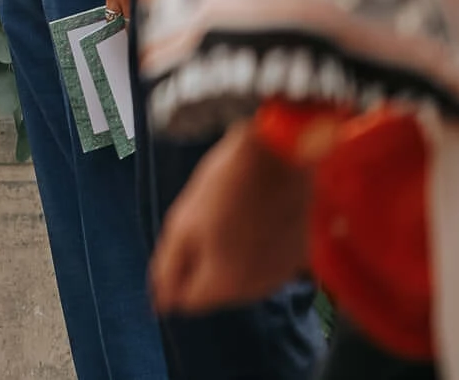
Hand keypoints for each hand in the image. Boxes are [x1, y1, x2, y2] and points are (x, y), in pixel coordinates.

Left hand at [151, 126, 313, 313]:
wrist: (278, 156)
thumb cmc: (224, 187)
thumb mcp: (181, 226)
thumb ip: (168, 269)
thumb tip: (161, 303)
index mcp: (225, 286)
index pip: (187, 300)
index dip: (173, 272)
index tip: (177, 239)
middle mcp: (257, 290)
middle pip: (215, 292)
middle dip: (200, 265)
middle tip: (203, 221)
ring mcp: (282, 274)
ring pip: (240, 279)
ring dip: (227, 258)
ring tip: (227, 215)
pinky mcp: (298, 257)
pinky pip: (264, 263)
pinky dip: (252, 249)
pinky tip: (249, 218)